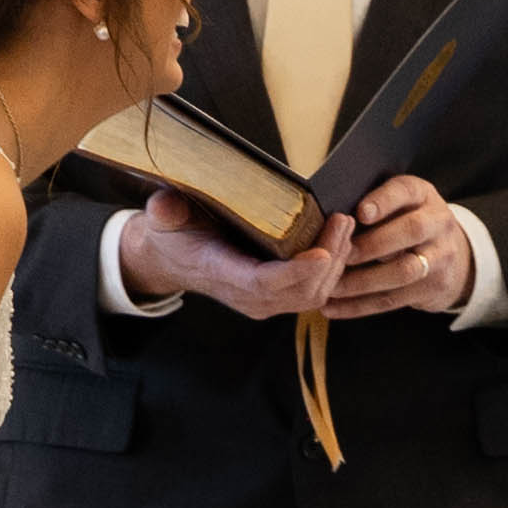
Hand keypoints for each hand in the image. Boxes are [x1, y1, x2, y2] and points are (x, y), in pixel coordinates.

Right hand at [118, 191, 360, 322]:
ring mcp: (265, 302)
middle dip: (328, 258)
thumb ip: (165, 211)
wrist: (172, 260)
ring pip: (313, 295)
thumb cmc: (172, 235)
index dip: (295, 272)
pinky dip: (333, 270)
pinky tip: (341, 241)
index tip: (321, 254)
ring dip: (336, 263)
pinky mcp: (277, 298)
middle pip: (300, 291)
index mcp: (222, 275)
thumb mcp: (162, 218)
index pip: (264, 283)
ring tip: (344, 226)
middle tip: (343, 220)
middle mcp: (248, 297)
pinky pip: (313, 292)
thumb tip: (165, 205)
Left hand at [320, 174, 478, 319]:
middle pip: (411, 231)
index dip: (383, 202)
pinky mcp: (433, 288)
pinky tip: (333, 307)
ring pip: (404, 270)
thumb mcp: (400, 204)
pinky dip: (360, 306)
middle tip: (341, 253)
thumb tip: (328, 218)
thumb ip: (372, 205)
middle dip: (373, 244)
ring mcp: (440, 257)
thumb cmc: (407, 222)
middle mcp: (438, 223)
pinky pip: (394, 299)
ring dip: (363, 281)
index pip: (405, 191)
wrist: (455, 256)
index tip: (360, 213)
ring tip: (331, 286)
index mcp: (423, 195)